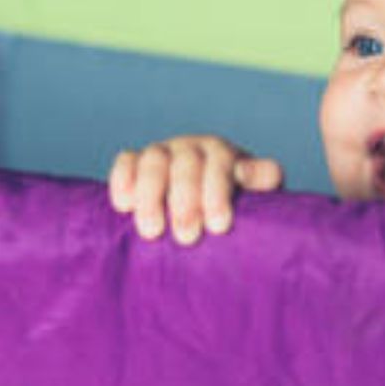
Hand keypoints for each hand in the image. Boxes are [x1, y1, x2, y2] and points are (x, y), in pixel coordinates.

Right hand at [108, 135, 283, 244]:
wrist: (205, 209)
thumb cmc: (235, 207)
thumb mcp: (256, 195)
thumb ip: (262, 180)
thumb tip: (259, 172)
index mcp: (223, 154)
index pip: (220, 164)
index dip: (218, 193)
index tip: (219, 227)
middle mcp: (192, 148)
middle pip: (186, 164)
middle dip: (186, 201)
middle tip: (187, 238)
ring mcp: (163, 153)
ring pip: (154, 161)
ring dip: (151, 196)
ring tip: (152, 231)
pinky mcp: (136, 163)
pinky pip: (126, 162)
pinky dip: (123, 180)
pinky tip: (124, 206)